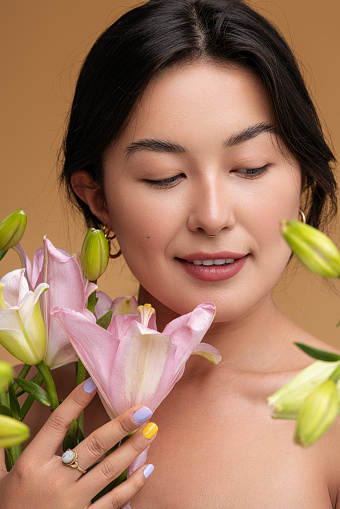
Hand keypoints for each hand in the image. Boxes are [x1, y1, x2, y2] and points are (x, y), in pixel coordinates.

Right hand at [0, 378, 156, 507]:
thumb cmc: (8, 508)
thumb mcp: (0, 478)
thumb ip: (3, 448)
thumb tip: (5, 424)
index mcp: (32, 464)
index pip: (57, 424)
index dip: (75, 402)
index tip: (93, 384)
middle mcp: (54, 480)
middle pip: (93, 444)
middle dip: (120, 425)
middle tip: (143, 409)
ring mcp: (71, 502)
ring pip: (109, 470)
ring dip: (133, 448)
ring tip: (152, 430)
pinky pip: (113, 502)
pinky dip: (133, 485)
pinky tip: (147, 469)